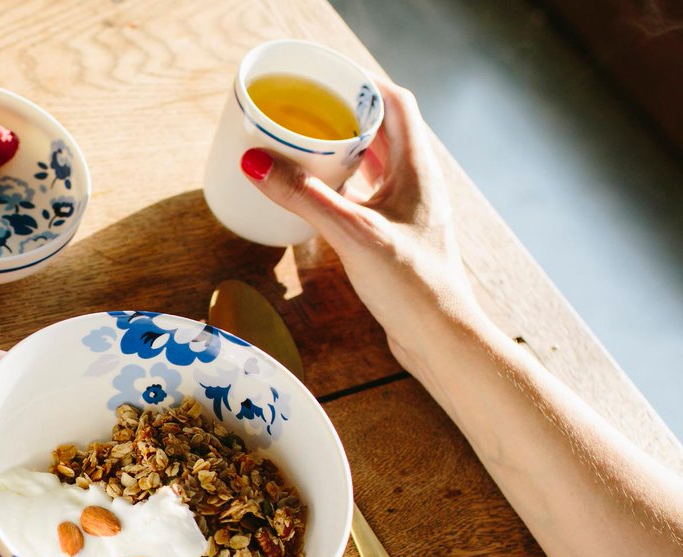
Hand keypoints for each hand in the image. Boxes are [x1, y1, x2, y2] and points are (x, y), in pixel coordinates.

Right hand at [239, 76, 485, 368]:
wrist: (440, 338)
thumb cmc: (412, 285)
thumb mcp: (352, 233)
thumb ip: (303, 196)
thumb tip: (255, 162)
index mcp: (417, 168)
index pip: (396, 103)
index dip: (363, 84)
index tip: (325, 80)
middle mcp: (416, 183)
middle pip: (382, 131)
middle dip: (343, 117)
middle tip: (303, 113)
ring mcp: (408, 210)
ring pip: (373, 165)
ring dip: (342, 153)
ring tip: (303, 148)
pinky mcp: (396, 236)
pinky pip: (367, 196)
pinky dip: (342, 187)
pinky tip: (318, 198)